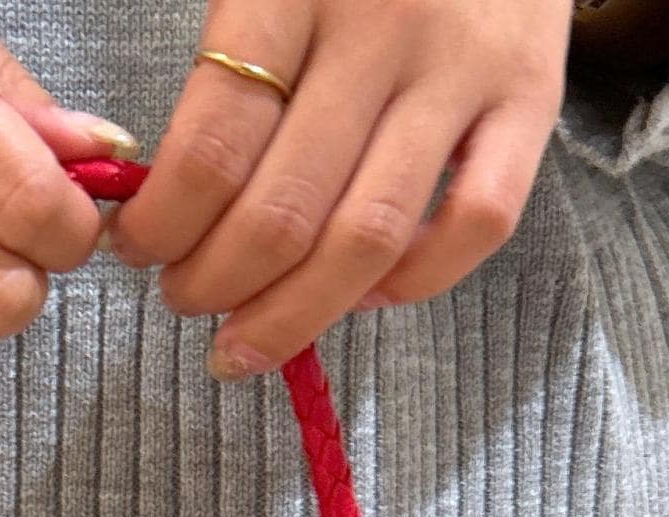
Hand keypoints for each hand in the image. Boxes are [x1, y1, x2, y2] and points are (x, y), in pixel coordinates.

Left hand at [107, 0, 572, 377]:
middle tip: (184, 298)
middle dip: (214, 284)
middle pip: (283, 213)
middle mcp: (382, 30)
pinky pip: (476, 224)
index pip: (213, 145)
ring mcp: (463, 69)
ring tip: (243, 334)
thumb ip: (226, 71)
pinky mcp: (532, 98)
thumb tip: (170, 199)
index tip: (136, 248)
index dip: (162, 225)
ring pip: (368, 239)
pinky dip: (413, 284)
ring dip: (291, 314)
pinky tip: (359, 295)